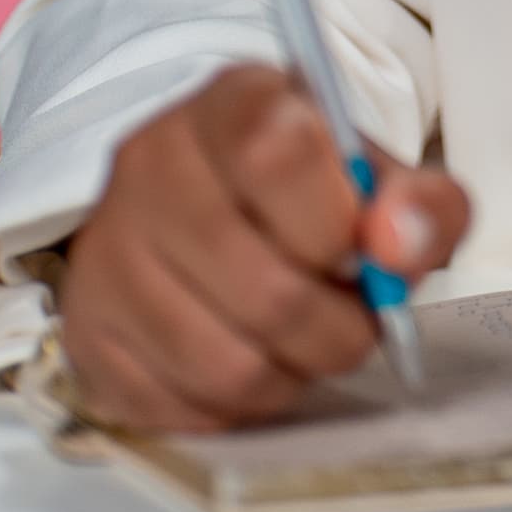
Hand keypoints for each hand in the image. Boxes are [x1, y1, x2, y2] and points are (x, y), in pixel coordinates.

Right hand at [57, 63, 469, 431]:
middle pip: (264, 288)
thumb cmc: (310, 191)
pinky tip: (253, 359)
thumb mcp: (383, 177)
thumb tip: (402, 246)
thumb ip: (424, 204)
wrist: (213, 200)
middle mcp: (150, 166)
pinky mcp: (86, 330)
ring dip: (293, 374)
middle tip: (357, 320)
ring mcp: (108, 251)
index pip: (277, 155)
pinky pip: (183, 407)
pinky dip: (240, 406)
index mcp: (233, 104)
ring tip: (307, 343)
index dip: (338, 226)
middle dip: (340, 329)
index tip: (368, 252)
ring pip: (225, 366)